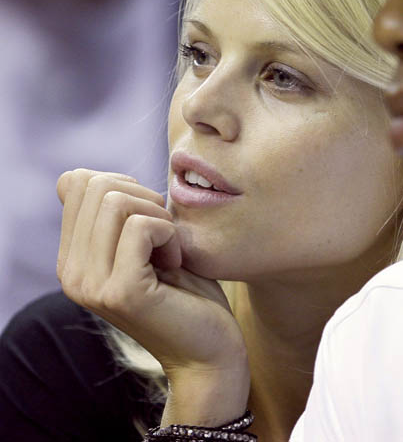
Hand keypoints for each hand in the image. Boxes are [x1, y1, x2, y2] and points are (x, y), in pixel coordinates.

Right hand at [56, 169, 249, 424]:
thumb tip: (84, 175)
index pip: (75, 182)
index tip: (148, 219)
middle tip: (164, 235)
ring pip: (117, 201)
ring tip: (169, 251)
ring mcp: (91, 285)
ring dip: (159, 217)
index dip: (124, 185)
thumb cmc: (187, 290)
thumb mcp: (146, 241)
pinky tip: (175, 263)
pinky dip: (170, 234)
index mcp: (72, 257)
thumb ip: (115, 213)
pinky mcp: (120, 292)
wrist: (210, 349)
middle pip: (97, 185)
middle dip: (144, 197)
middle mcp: (70, 272)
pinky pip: (142, 227)